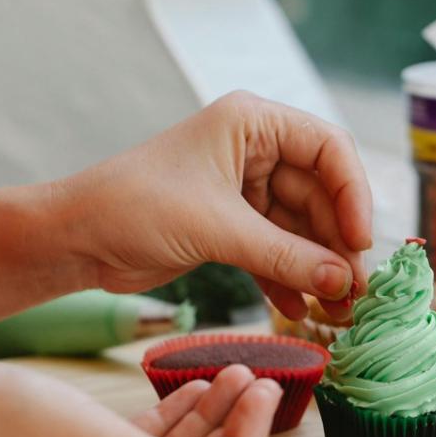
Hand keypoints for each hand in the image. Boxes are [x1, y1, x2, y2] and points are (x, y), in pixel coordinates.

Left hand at [61, 91, 372, 321]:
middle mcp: (252, 149)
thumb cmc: (134, 208)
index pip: (328, 148)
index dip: (352, 195)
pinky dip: (287, 279)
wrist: (75, 239)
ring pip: (300, 228)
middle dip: (337, 245)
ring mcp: (242, 189)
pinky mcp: (229, 225)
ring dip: (317, 269)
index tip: (359, 243)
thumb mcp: (216, 230)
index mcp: (251, 123)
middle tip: (358, 294)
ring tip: (339, 313)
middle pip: (320, 194)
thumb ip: (285, 255)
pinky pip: (274, 250)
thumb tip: (345, 281)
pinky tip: (298, 311)